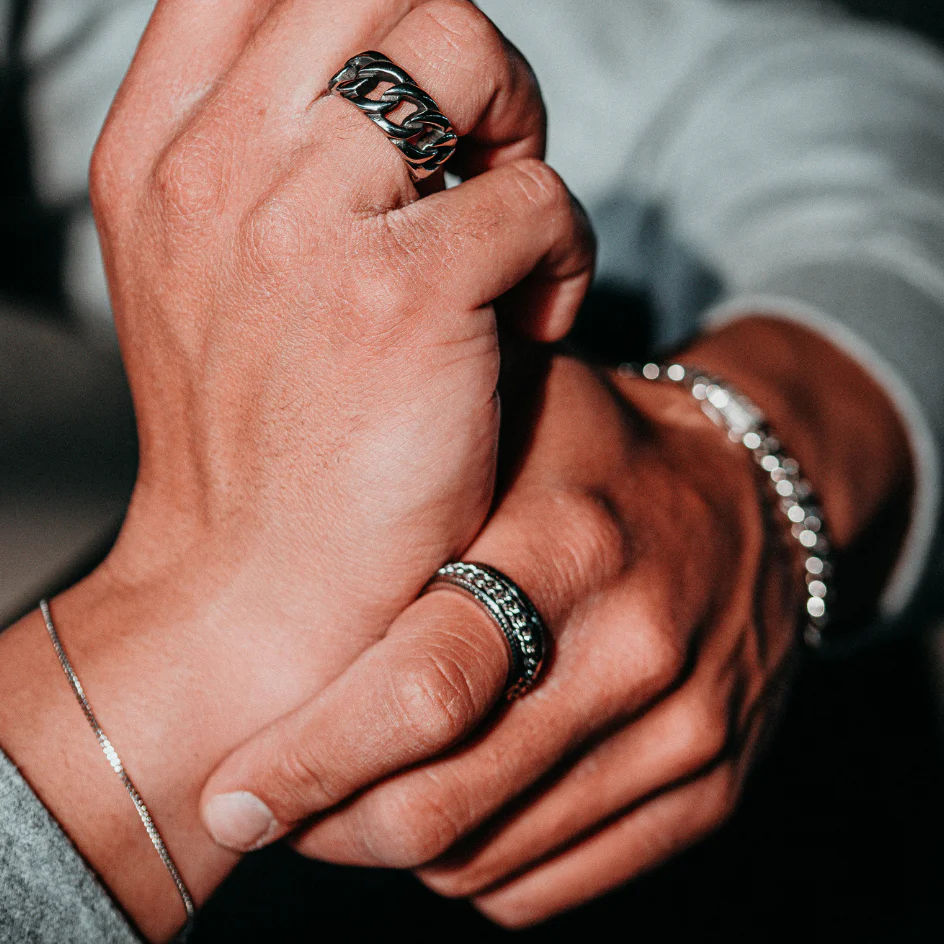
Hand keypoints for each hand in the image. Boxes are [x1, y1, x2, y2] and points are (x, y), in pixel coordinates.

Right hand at [0, 1, 591, 937]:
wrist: (253, 591)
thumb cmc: (255, 446)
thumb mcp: (210, 282)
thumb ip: (269, 171)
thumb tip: (389, 101)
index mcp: (165, 156)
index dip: (366, 6)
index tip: (422, 88)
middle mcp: (221, 167)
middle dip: (462, 55)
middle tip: (485, 155)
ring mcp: (305, 224)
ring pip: (464, 52)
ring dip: (519, 134)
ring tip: (514, 241)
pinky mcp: (401, 297)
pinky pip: (533, 196)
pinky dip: (562, 252)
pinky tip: (534, 323)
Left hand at [203, 318, 912, 926]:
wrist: (747, 496)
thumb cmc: (594, 450)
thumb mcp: (506, 407)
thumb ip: (403, 458)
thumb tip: (261, 539)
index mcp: (567, 544)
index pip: (426, 688)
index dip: (312, 759)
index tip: (232, 794)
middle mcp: (635, 649)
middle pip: (445, 804)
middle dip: (330, 823)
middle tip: (269, 802)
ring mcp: (685, 732)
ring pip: (486, 862)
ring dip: (394, 847)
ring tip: (354, 791)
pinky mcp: (710, 790)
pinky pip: (548, 886)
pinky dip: (473, 867)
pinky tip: (448, 804)